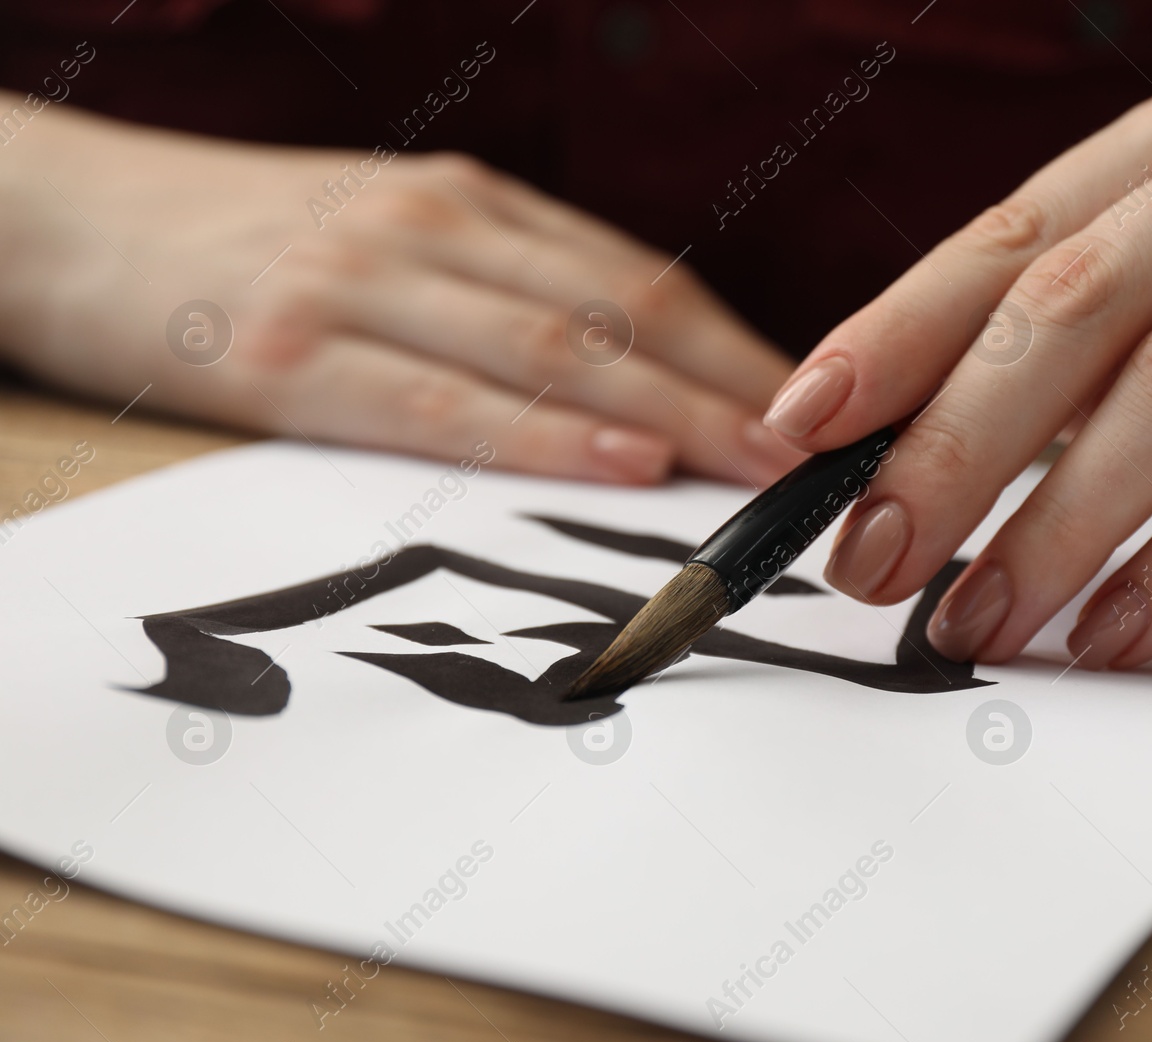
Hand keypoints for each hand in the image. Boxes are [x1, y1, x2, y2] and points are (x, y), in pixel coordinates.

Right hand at [0, 95, 800, 484]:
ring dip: (676, 414)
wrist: (64, 217)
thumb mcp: (390, 239)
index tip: (817, 413)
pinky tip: (625, 461)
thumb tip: (633, 385)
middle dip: (735, 391)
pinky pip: (448, 401)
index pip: (638, 279)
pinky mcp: (297, 352)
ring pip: (558, 352)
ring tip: (761, 473)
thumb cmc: (249, 246)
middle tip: (823, 459)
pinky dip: (547, 435)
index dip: (738, 348)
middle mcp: (435, 229)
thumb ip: (499, 293)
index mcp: (469, 204)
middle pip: (622, 314)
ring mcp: (366, 282)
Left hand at [762, 61, 1151, 668]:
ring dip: (1058, 525)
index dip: (893, 340)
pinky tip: (1116, 630)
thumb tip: (873, 475)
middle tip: (875, 562)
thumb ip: (1050, 376)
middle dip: (955, 451)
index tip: (800, 434)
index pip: (1009, 241)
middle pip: (1078, 307)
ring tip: (981, 619)